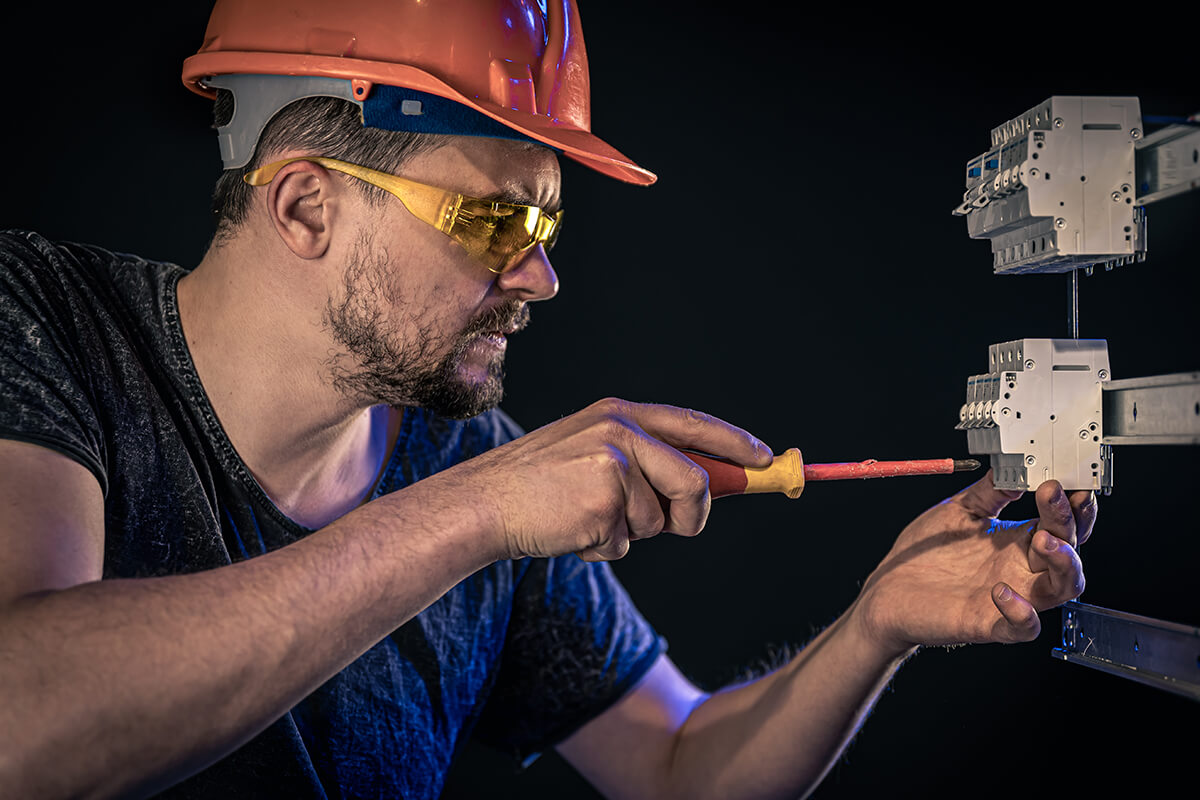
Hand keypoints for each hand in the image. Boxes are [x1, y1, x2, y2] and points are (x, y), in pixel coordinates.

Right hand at [441, 398, 771, 561]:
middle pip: (695, 481)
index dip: (734, 443)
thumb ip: (645, 461)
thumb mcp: (593, 454)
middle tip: (677, 526)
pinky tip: (571, 530)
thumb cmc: (540, 486)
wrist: (483, 502)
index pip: (693, 424)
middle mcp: (621, 430)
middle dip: (693, 515)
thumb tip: (706, 487)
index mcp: (620, 414)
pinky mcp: (602, 500)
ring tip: (585, 517)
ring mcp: (612, 464)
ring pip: (661, 521)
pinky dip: (603, 549)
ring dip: (631, 534)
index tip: (766, 460)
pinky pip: (627, 543)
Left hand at [851, 470, 1096, 655]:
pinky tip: (1000, 589)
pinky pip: (1023, 627)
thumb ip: (988, 492)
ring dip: (1065, 563)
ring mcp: (1011, 597)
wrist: (889, 591)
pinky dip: (1021, 611)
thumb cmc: (926, 553)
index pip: (1062, 523)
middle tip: (1053, 494)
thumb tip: (1013, 467)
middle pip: (1070, 550)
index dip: (1073, 505)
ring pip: (1064, 588)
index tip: (1069, 481)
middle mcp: (1022, 569)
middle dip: (1071, 522)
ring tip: (1044, 538)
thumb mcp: (959, 511)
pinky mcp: (989, 623)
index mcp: (1018, 541)